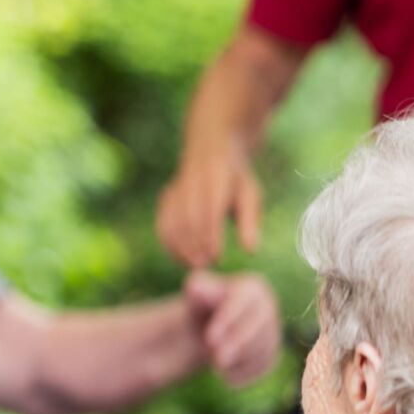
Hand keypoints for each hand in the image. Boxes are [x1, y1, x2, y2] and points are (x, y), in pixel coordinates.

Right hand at [156, 142, 263, 267]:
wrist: (211, 148)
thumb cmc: (235, 179)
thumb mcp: (249, 194)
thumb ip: (250, 221)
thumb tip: (251, 251)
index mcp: (216, 177)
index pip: (210, 210)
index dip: (210, 235)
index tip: (217, 257)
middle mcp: (192, 181)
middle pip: (188, 218)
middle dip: (194, 244)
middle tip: (205, 265)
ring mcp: (176, 188)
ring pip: (172, 221)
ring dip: (180, 246)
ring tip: (193, 265)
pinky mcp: (166, 197)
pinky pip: (162, 222)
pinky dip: (168, 242)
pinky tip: (179, 258)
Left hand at [184, 269, 281, 386]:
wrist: (208, 327)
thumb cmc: (201, 305)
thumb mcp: (195, 293)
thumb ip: (197, 289)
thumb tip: (197, 288)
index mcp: (253, 288)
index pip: (245, 302)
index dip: (229, 321)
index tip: (210, 338)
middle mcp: (268, 308)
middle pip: (260, 328)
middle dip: (238, 344)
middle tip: (217, 358)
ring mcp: (273, 332)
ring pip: (264, 349)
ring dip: (241, 360)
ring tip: (217, 365)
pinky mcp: (270, 355)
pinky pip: (264, 367)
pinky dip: (246, 374)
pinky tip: (227, 378)